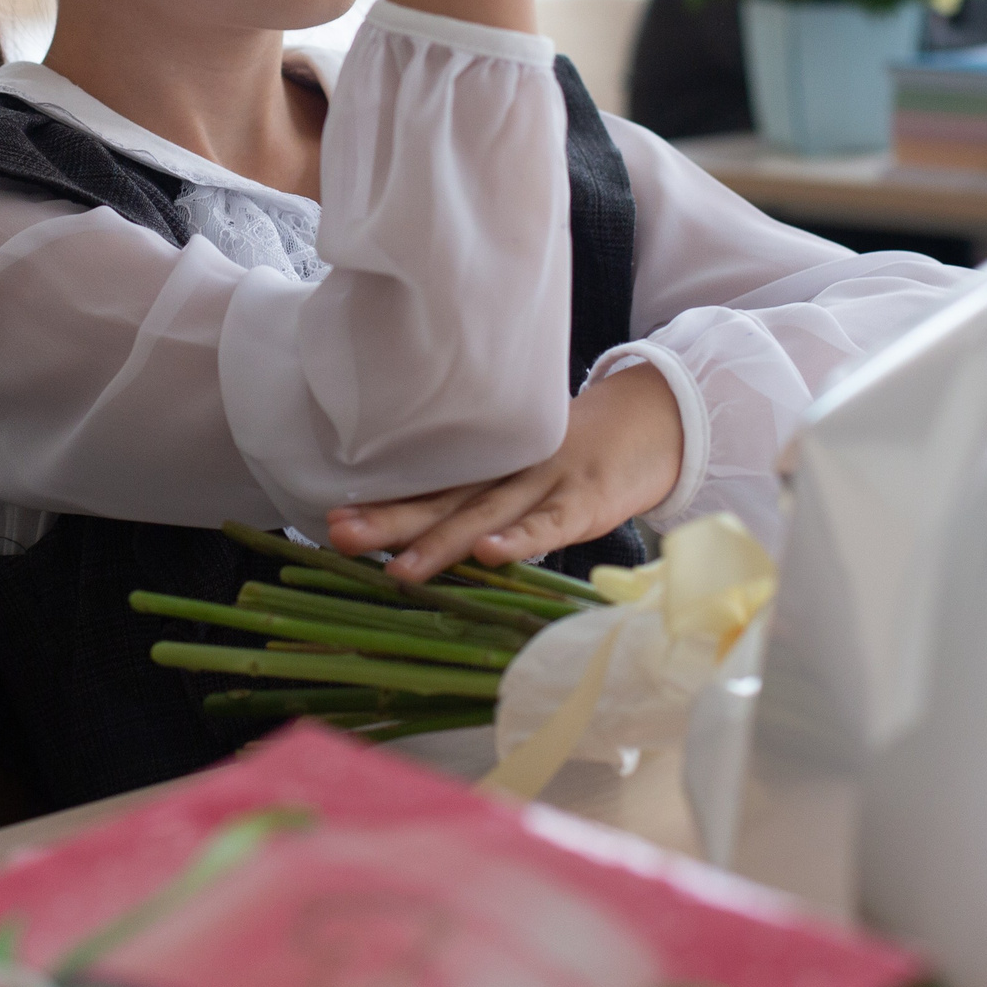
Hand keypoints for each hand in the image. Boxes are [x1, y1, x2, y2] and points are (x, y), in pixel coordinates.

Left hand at [328, 361, 683, 582]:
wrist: (656, 419)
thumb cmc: (584, 455)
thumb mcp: (528, 466)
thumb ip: (487, 492)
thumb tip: (428, 529)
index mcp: (491, 467)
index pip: (429, 486)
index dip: (382, 501)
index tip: (330, 516)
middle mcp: (508, 472)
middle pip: (443, 499)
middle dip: (390, 521)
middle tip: (339, 534)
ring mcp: (547, 482)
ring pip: (485, 513)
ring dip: (439, 541)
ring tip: (398, 568)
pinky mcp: (586, 499)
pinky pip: (549, 523)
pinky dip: (520, 539)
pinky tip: (488, 554)